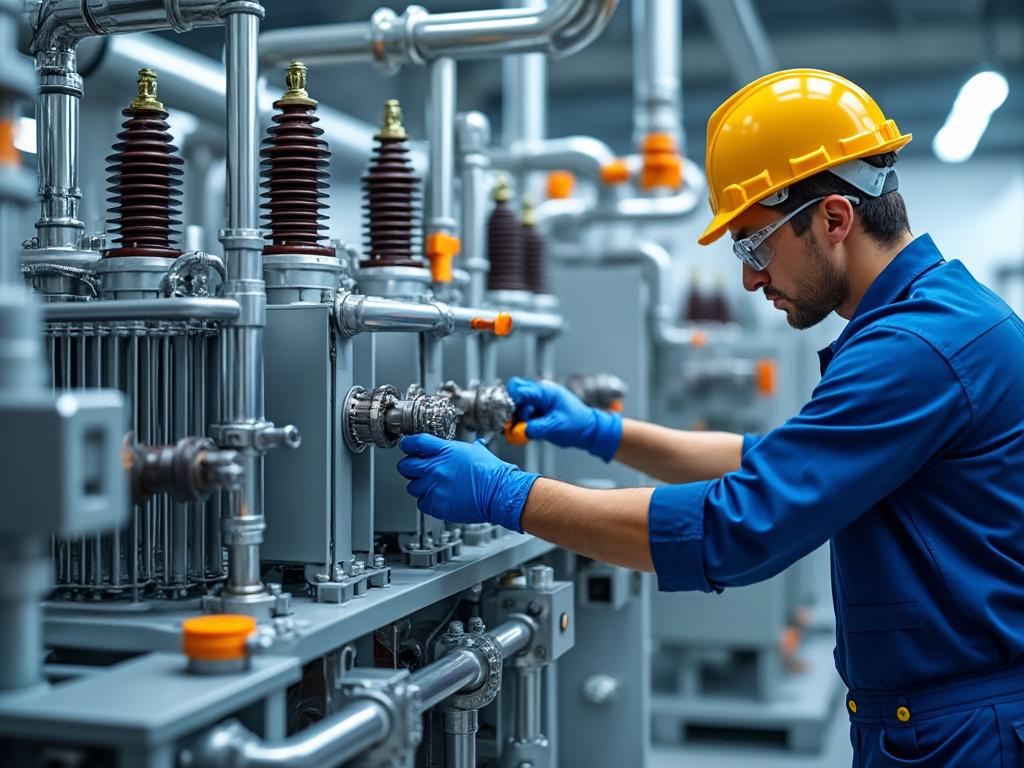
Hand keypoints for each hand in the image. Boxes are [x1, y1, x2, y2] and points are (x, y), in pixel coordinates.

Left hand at [398, 434, 539, 531]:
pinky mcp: (435, 504)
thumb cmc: (491, 473)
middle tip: (418, 471)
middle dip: (410, 468)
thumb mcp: (474, 451)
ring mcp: (433, 486)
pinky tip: (441, 498)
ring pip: (412, 486)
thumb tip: (470, 446)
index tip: (409, 448)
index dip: (408, 445)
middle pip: (405, 465)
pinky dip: (429, 502)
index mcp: (443, 451)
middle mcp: (435, 467)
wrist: (498, 493)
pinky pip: (421, 503)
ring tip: (435, 487)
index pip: (414, 443)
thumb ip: (461, 449)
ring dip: (421, 487)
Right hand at [506, 376, 621, 461]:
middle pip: (515, 390)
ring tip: (522, 429)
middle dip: (512, 406)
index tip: (508, 416)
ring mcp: (538, 402)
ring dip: (516, 416)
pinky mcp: (537, 411)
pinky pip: (522, 413)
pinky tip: (524, 431)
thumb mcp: (556, 427)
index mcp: (546, 392)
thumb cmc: (577, 424)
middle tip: (514, 421)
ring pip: (517, 403)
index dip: (511, 402)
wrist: (588, 430)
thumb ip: (535, 428)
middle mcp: (540, 393)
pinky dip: (520, 422)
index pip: (520, 389)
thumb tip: (518, 432)